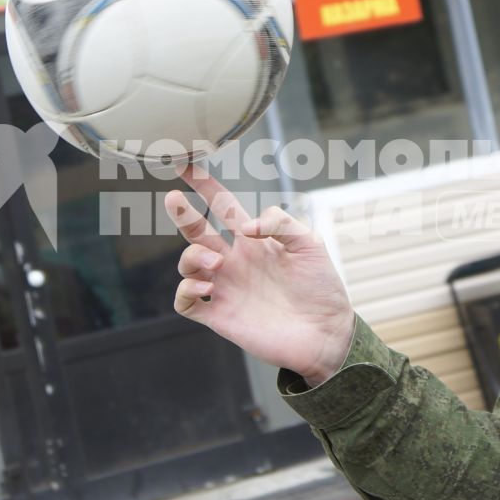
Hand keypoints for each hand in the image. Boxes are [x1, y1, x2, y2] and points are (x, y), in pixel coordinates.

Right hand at [163, 163, 354, 385]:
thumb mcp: (310, 243)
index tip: (187, 165)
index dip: (205, 185)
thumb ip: (280, 222)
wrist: (325, 334)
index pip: (222, 206)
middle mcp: (234, 262)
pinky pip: (185, 301)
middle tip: (174, 198)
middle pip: (196, 231)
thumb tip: (245, 226)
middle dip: (181, 213)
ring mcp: (225, 288)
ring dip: (192, 257)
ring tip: (217, 265)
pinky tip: (205, 287)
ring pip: (187, 264)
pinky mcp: (219, 316)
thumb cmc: (322, 288)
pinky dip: (185, 290)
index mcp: (254, 241)